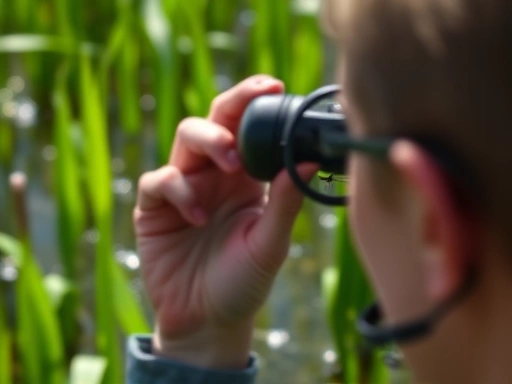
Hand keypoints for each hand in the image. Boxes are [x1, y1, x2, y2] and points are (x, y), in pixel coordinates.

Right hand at [134, 75, 316, 368]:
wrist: (208, 320)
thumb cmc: (244, 281)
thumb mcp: (270, 243)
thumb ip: (286, 202)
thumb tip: (311, 160)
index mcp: (245, 179)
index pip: (248, 128)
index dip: (256, 103)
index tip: (276, 86)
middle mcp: (214, 176)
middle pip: (215, 119)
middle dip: (230, 107)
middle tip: (251, 107)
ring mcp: (183, 188)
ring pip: (185, 138)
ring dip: (206, 144)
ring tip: (228, 167)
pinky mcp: (155, 208)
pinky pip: (159, 181)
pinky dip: (178, 190)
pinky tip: (198, 217)